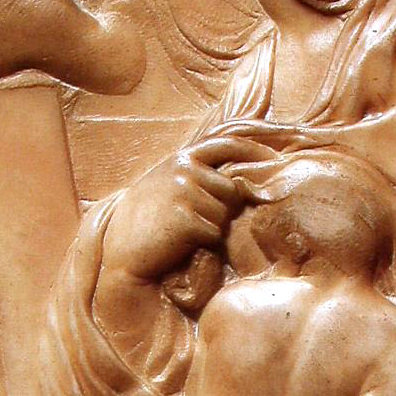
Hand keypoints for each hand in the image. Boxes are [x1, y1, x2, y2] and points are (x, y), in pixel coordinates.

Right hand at [105, 132, 283, 280]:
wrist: (121, 250)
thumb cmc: (146, 221)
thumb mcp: (167, 184)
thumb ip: (196, 174)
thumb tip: (240, 181)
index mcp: (181, 158)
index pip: (227, 144)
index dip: (254, 150)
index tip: (274, 157)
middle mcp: (184, 169)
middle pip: (231, 189)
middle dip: (222, 208)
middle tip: (193, 221)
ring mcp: (184, 192)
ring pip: (224, 214)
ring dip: (211, 227)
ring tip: (183, 231)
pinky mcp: (186, 218)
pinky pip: (214, 232)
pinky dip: (203, 242)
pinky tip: (180, 242)